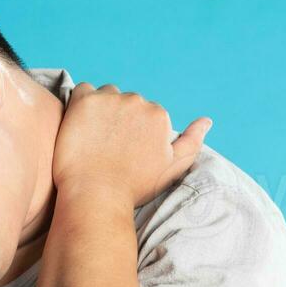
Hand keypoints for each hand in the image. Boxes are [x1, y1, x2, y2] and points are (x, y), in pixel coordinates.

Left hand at [51, 82, 212, 207]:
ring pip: (106, 95)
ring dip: (100, 109)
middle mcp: (137, 101)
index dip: (133, 133)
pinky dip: (80, 104)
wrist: (96, 196)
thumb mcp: (174, 166)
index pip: (145, 114)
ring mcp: (110, 99)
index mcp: (158, 115)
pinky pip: (83, 91)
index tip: (123, 151)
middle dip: (118, 119)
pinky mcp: (84, 101)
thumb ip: (193, 141)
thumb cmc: (135, 186)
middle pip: (126, 102)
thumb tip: (207, 120)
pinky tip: (78, 126)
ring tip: (91, 137)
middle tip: (106, 146)